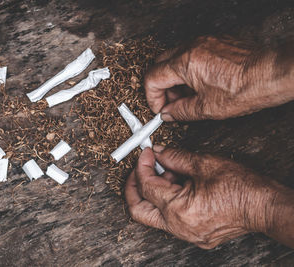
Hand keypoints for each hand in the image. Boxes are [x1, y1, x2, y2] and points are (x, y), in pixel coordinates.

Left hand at [125, 147, 293, 248]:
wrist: (264, 207)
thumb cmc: (241, 188)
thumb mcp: (204, 164)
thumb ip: (174, 157)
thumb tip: (158, 152)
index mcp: (177, 210)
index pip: (146, 186)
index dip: (142, 166)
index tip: (146, 154)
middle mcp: (178, 227)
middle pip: (139, 210)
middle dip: (133, 187)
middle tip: (139, 169)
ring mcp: (186, 234)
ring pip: (154, 215)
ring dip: (153, 192)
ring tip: (166, 172)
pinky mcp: (194, 234)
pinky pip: (170, 219)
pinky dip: (167, 200)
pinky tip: (177, 184)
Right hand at [144, 36, 293, 120]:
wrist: (271, 74)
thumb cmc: (245, 89)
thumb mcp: (206, 108)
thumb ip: (180, 111)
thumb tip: (168, 114)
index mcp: (184, 63)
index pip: (153, 78)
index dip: (152, 97)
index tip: (159, 109)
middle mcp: (191, 48)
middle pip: (160, 65)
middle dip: (161, 86)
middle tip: (170, 103)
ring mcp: (203, 42)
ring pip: (175, 58)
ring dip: (174, 78)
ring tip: (187, 96)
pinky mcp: (214, 43)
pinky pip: (191, 54)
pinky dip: (188, 70)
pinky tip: (199, 85)